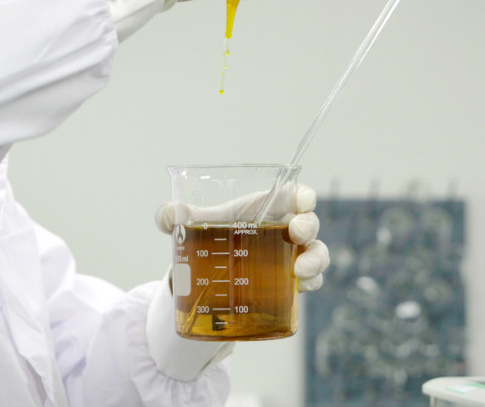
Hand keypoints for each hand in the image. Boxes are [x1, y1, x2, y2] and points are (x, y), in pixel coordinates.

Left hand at [155, 184, 329, 291]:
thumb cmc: (212, 236)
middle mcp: (284, 229)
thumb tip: (168, 216)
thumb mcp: (191, 225)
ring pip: (317, 252)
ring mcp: (290, 255)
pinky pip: (311, 280)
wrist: (209, 274)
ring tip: (299, 272)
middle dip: (308, 226)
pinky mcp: (290, 282)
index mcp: (266, 208)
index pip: (292, 195)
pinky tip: (298, 288)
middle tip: (297, 234)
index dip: (302, 195)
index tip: (302, 202)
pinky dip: (311, 283)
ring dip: (315, 260)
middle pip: (309, 222)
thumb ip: (174, 216)